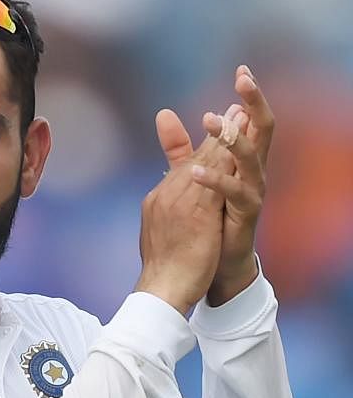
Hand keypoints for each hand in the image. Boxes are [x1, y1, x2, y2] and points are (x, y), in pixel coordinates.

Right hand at [134, 111, 226, 314]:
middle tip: (233, 108)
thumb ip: (170, 207)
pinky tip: (239, 151)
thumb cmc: (163, 267)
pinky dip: (226, 164)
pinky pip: (214, 183)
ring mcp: (177, 204)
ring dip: (223, 139)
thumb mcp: (165, 231)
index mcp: (158, 200)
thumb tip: (172, 197)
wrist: (160, 290)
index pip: (183, 165)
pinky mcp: (195, 215)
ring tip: (239, 118)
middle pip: (194, 158)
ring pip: (204, 165)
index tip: (219, 123)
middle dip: (215, 133)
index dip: (203, 143)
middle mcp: (165, 196)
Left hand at [161, 65, 273, 303]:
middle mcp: (252, 171)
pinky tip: (195, 172)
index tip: (242, 69)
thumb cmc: (206, 218)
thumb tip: (163, 113)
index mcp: (241, 159)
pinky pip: (233, 193)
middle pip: (261, 130)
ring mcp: (252, 192)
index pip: (248, 120)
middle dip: (253, 104)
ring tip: (211, 119)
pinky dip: (214, 181)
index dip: (248, 96)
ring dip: (230, 138)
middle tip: (243, 81)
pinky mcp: (245, 214)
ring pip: (250, 158)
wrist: (211, 263)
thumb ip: (179, 146)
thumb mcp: (191, 175)